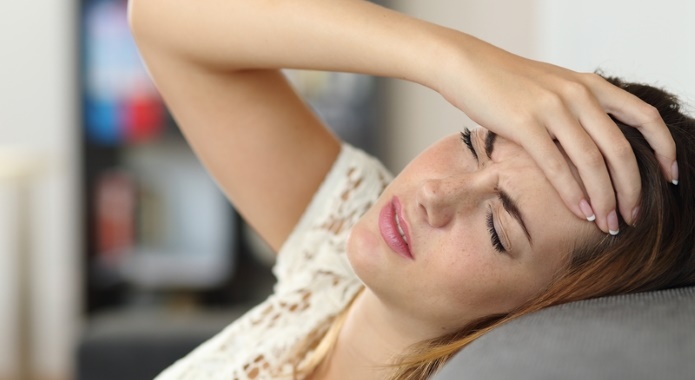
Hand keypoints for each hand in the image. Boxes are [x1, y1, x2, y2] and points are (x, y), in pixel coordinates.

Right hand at [435, 36, 676, 233]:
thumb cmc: (507, 80)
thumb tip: (595, 146)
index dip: (664, 149)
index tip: (670, 177)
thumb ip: (579, 109)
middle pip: (620, 149)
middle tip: (634, 216)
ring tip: (608, 224)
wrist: (467, 65)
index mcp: (590, 85)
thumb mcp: (555, 87)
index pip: (645, 117)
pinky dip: (572, 193)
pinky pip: (556, 165)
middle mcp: (578, 94)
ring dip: (604, 199)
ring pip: (592, 162)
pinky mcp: (524, 123)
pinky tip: (580, 212)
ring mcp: (552, 108)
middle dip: (632, 189)